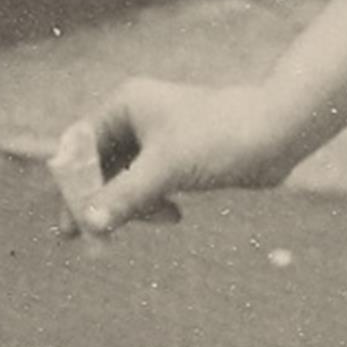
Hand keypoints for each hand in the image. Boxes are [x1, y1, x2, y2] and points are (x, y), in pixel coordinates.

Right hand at [51, 78, 287, 234]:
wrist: (279, 134)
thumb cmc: (221, 138)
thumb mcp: (167, 168)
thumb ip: (125, 195)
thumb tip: (88, 223)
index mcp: (125, 105)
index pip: (80, 147)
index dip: (72, 185)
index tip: (68, 222)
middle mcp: (136, 117)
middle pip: (100, 166)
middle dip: (101, 202)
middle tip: (90, 241)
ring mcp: (158, 138)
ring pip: (126, 180)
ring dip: (133, 206)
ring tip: (160, 219)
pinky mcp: (178, 158)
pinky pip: (150, 186)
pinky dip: (155, 204)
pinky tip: (175, 215)